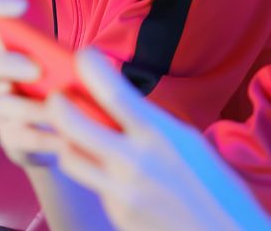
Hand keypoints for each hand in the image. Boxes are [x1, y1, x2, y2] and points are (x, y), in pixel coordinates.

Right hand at [0, 0, 62, 167]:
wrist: (70, 144)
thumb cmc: (70, 96)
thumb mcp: (71, 72)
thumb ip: (71, 62)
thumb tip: (91, 60)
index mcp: (10, 53)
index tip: (22, 5)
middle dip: (6, 63)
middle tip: (37, 69)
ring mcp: (0, 110)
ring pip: (1, 104)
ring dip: (33, 107)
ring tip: (64, 113)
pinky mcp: (10, 141)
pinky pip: (21, 137)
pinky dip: (47, 137)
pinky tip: (68, 138)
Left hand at [45, 49, 270, 230]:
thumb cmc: (214, 187)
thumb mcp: (187, 141)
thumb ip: (148, 121)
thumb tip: (117, 100)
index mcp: (159, 135)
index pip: (114, 93)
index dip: (90, 67)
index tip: (83, 55)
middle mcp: (135, 162)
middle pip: (71, 124)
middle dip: (56, 104)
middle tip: (57, 97)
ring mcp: (121, 192)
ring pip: (70, 157)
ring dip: (69, 141)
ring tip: (79, 135)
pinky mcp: (117, 215)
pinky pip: (93, 185)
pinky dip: (96, 173)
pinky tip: (113, 172)